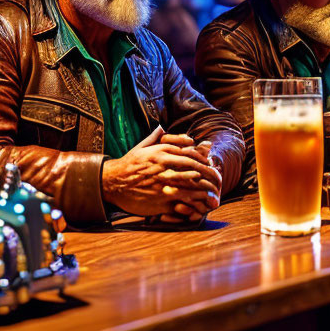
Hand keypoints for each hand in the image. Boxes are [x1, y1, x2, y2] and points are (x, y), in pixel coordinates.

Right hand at [102, 126, 220, 218]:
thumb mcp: (141, 147)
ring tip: (213, 191)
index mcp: (161, 151)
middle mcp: (163, 164)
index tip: (209, 163)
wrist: (112, 182)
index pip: (189, 151)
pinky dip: (193, 200)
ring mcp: (162, 182)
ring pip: (191, 181)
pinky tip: (200, 202)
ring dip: (204, 186)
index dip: (202, 158)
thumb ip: (154, 138)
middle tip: (217, 177)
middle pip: (194, 165)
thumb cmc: (128, 164)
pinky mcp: (160, 198)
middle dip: (208, 171)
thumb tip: (162, 128)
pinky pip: (182, 199)